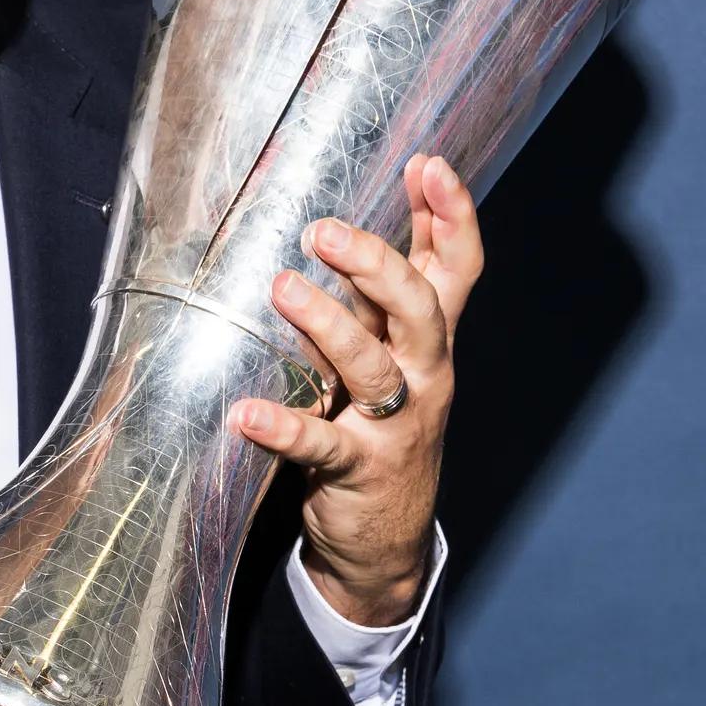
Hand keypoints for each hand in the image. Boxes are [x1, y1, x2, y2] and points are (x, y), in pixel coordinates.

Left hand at [230, 154, 483, 626]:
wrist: (386, 540)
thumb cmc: (384, 425)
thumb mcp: (395, 354)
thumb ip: (386, 293)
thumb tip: (373, 215)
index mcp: (433, 341)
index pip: (458, 270)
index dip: (453, 217)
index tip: (428, 165)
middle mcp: (425, 376)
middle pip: (419, 309)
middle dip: (377, 264)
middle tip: (323, 230)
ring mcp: (394, 424)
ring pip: (372, 366)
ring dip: (328, 325)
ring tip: (282, 288)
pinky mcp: (356, 470)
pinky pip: (319, 444)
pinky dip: (283, 427)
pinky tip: (246, 413)